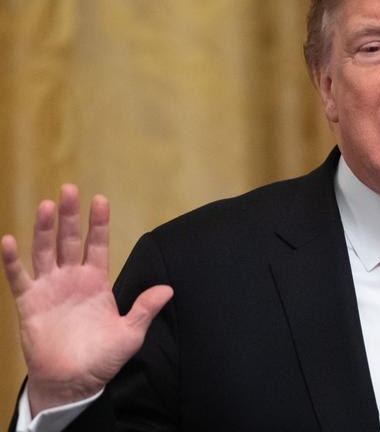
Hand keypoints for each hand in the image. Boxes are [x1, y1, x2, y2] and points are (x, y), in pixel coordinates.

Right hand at [1, 184, 172, 415]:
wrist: (73, 383)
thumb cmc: (102, 359)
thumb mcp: (130, 333)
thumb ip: (145, 309)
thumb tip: (169, 289)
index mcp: (96, 281)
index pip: (97, 244)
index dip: (98, 223)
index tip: (99, 199)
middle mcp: (72, 279)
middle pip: (69, 240)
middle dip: (69, 216)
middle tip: (69, 189)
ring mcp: (49, 288)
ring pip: (44, 251)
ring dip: (44, 229)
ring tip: (47, 205)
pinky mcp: (29, 303)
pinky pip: (19, 278)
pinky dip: (12, 260)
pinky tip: (9, 240)